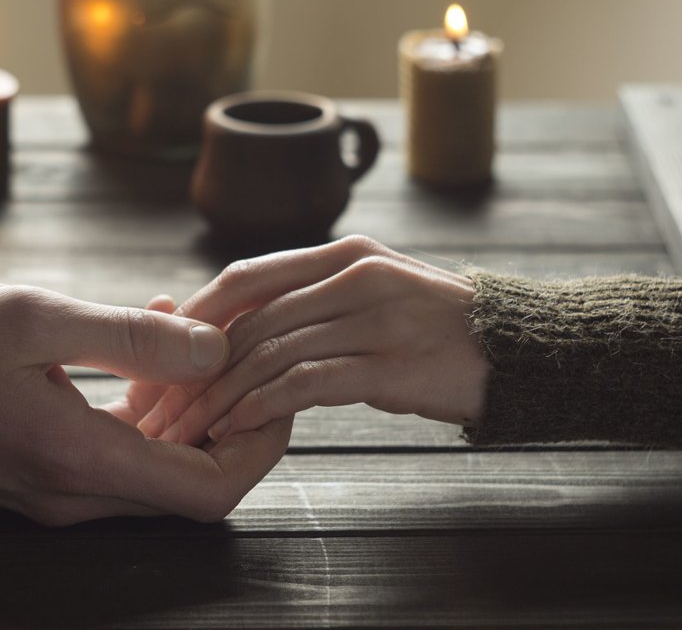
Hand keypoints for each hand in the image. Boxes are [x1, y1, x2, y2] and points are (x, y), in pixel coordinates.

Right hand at [0, 284, 291, 525]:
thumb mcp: (32, 318)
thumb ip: (132, 337)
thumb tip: (215, 345)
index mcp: (77, 461)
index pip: (209, 491)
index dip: (259, 447)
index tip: (276, 390)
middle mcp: (71, 494)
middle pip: (190, 481)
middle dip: (229, 416)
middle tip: (236, 347)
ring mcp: (52, 490)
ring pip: (154, 465)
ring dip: (185, 407)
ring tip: (185, 332)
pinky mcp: (37, 472)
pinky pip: (114, 451)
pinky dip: (143, 407)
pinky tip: (138, 343)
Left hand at [138, 236, 489, 445]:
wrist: (521, 350)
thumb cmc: (436, 328)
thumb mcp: (374, 295)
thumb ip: (314, 301)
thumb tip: (241, 329)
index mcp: (343, 253)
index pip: (246, 277)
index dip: (196, 316)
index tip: (162, 355)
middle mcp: (354, 275)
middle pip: (248, 320)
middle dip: (195, 367)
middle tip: (160, 405)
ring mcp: (374, 318)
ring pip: (268, 354)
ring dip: (218, 397)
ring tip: (186, 428)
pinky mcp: (391, 365)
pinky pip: (305, 384)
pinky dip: (260, 407)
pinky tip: (235, 428)